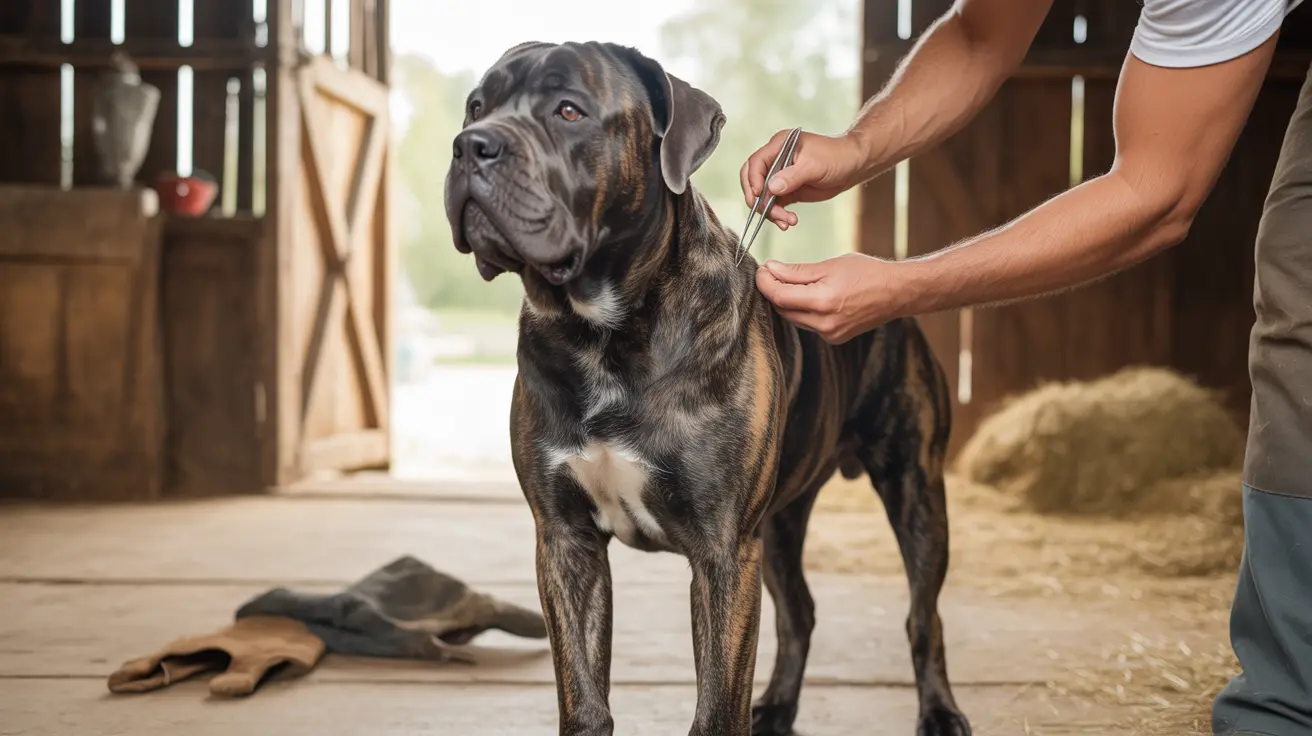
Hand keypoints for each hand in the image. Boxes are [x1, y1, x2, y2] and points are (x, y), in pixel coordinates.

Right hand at [739, 130, 869, 230]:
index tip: (759, 195)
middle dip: (758, 199)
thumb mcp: (814, 166)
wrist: (852, 166)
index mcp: (779, 146)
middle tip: (766, 213)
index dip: (753, 180)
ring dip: (771, 211)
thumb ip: (791, 177)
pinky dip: (778, 215)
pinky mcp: (787, 190)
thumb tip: (770, 189)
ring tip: (786, 221)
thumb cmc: (836, 157)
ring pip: (764, 196)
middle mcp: (776, 160)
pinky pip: (775, 204)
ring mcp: (780, 176)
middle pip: (753, 180)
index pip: (756, 163)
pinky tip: (788, 222)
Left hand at [755, 253, 905, 343]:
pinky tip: (807, 296)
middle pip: (783, 309)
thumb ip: (797, 271)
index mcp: (823, 301)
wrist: (897, 293)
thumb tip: (770, 269)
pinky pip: (808, 324)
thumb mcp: (830, 265)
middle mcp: (825, 323)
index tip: (761, 269)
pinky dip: (802, 310)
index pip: (779, 296)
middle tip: (771, 273)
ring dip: (787, 301)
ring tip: (787, 282)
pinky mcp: (835, 338)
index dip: (765, 282)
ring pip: (794, 318)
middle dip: (773, 291)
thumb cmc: (867, 272)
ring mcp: (830, 334)